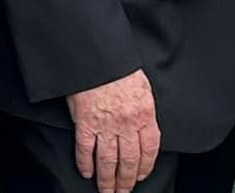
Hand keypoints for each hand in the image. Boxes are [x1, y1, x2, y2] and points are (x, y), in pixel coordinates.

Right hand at [65, 69, 159, 192]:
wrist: (97, 55)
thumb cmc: (117, 66)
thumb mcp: (141, 86)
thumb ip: (143, 109)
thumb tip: (143, 128)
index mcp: (144, 113)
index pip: (149, 149)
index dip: (145, 167)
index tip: (140, 176)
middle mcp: (127, 123)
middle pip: (129, 160)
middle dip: (126, 181)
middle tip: (122, 192)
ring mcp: (105, 125)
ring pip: (108, 161)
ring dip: (107, 180)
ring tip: (106, 190)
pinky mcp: (85, 122)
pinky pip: (86, 150)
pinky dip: (85, 164)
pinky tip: (86, 172)